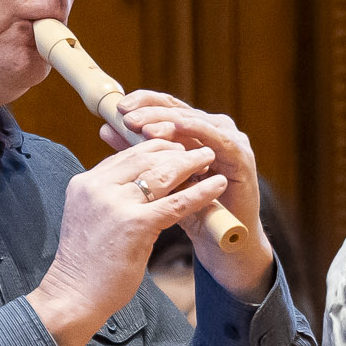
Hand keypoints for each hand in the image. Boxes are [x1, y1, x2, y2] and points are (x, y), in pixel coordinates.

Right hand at [29, 137, 226, 345]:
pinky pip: (176, 201)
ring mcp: (116, 203)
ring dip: (190, 163)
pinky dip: (201, 191)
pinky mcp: (136, 224)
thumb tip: (136, 184)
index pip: (126, 155)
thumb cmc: (87, 263)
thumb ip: (109, 197)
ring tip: (211, 156)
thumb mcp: (91, 218)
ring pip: (162, 173)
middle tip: (199, 149)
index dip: (155, 149)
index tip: (176, 147)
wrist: (74, 295)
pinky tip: (218, 184)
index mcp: (85, 183)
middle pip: (145, 157)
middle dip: (175, 150)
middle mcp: (98, 187)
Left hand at [107, 91, 276, 300]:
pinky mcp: (241, 155)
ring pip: (194, 121)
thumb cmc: (188, 212)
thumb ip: (137, 154)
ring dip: (168, 122)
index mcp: (192, 130)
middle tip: (127, 116)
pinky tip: (178, 127)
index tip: (118, 108)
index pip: (165, 106)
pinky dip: (197, 130)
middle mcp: (212, 128)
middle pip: (178, 110)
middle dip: (150, 112)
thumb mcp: (157, 180)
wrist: (220, 241)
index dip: (143, 103)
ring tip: (145, 127)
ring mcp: (228, 139)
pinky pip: (217, 138)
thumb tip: (105, 128)